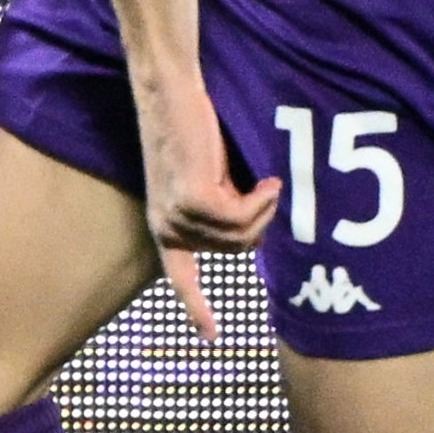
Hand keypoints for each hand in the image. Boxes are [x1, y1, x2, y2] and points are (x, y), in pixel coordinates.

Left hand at [136, 95, 278, 343]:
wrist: (174, 94)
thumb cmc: (196, 133)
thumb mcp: (210, 182)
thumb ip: (222, 212)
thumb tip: (255, 241)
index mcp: (167, 227)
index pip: (180, 278)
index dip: (197, 308)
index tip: (212, 338)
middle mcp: (167, 227)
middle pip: (237, 250)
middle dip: (259, 222)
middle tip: (264, 188)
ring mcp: (178, 215)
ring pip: (244, 235)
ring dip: (264, 208)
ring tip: (264, 180)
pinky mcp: (193, 199)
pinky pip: (245, 217)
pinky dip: (263, 199)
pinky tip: (266, 180)